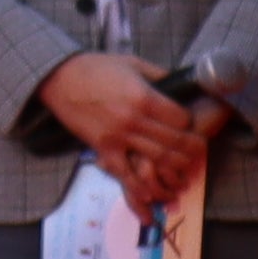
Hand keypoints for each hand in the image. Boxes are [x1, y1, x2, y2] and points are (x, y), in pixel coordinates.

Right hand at [39, 50, 203, 209]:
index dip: (191, 123)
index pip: (182, 119)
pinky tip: (151, 194)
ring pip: (158, 159)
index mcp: (144, 97)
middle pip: (176, 141)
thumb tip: (182, 84)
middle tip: (198, 151)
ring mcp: (118, 136)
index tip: (192, 125)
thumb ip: (159, 76)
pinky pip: (124, 173)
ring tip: (185, 171)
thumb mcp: (132, 64)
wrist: (58, 78)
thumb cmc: (96, 68)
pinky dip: (139, 186)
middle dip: (193, 149)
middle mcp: (134, 119)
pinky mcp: (103, 148)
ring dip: (176, 168)